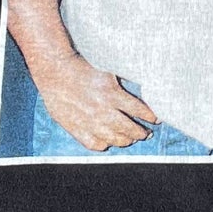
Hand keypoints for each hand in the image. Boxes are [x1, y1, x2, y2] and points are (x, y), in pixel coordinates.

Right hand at [35, 57, 158, 150]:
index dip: (151, 116)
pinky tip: (109, 141)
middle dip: (141, 132)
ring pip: (115, 139)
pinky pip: (95, 144)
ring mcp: (90, 122)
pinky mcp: (76, 128)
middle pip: (130, 129)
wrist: (55, 71)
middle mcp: (103, 111)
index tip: (156, 119)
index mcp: (113, 94)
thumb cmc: (82, 67)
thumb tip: (144, 81)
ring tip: (130, 139)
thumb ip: (124, 79)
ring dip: (126, 140)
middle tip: (146, 133)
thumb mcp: (108, 68)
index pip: (139, 111)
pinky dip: (104, 144)